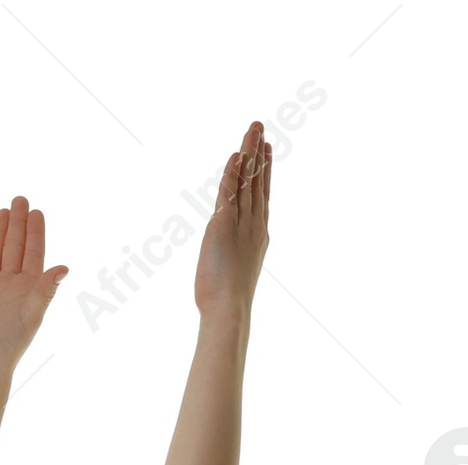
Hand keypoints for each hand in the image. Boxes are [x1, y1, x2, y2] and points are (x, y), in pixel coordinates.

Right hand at [0, 198, 68, 374]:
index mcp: (25, 288)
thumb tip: (64, 267)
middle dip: (17, 224)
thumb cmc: (8, 347)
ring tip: (2, 212)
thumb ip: (45, 289)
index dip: (35, 232)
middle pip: (13, 248)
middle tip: (20, 199)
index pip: (33, 253)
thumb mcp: (31, 315)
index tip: (36, 211)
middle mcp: (6, 286)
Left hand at [195, 120, 271, 316]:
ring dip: (249, 154)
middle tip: (260, 128)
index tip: (266, 149)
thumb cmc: (228, 300)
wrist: (229, 310)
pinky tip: (235, 156)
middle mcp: (253, 224)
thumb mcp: (237, 268)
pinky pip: (229, 193)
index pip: (261, 194)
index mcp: (257, 233)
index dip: (264, 170)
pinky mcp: (223, 227)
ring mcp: (241, 224)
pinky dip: (232, 174)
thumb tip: (228, 249)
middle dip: (259, 153)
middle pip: (257, 181)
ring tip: (253, 130)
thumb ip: (235, 251)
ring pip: (247, 181)